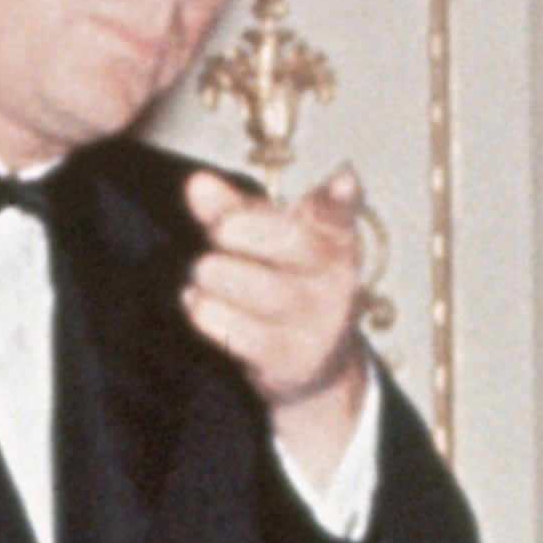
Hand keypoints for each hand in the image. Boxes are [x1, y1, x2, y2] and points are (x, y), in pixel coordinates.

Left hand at [183, 162, 371, 475]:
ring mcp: (318, 324)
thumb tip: (198, 184)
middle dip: (241, 229)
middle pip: (292, 242)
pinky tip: (199, 302)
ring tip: (205, 273)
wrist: (314, 362)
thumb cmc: (285, 284)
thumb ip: (232, 209)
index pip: (339, 214)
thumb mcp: (267, 241)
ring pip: (256, 286)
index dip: (341, 197)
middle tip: (219, 232)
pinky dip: (204, 310)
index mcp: (335, 241)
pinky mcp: (289, 360)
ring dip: (214, 274)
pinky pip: (233, 329)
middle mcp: (337, 281)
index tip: (344, 180)